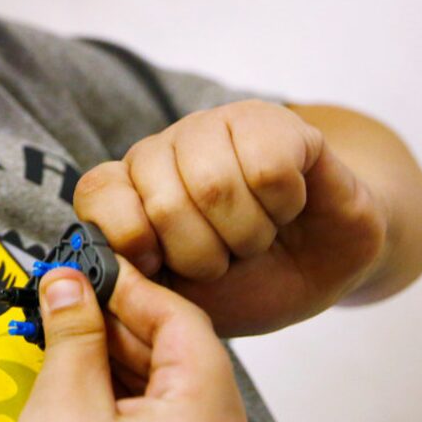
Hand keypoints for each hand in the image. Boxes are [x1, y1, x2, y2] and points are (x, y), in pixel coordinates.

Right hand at [0, 260, 258, 421]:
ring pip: (173, 399)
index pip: (185, 324)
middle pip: (183, 360)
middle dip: (121, 325)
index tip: (85, 269)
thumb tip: (69, 283)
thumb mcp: (60, 409)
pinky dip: (126, 406)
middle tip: (64, 302)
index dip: (132, 288)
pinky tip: (78, 392)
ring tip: (62, 344)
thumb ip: (73, 335)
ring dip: (120, 364)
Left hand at [74, 99, 385, 335]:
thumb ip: (132, 282)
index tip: (163, 266)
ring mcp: (212, 128)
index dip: (132, 240)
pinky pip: (268, 169)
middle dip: (202, 255)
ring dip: (247, 234)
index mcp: (129, 190)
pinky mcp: (272, 121)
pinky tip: (286, 206)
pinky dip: (284, 206)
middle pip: (163, 202)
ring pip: (214, 185)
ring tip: (256, 235)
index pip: (97, 192)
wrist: (325, 265)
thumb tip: (96, 265)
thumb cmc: (247, 282)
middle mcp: (162, 151)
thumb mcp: (181, 299)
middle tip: (225, 258)